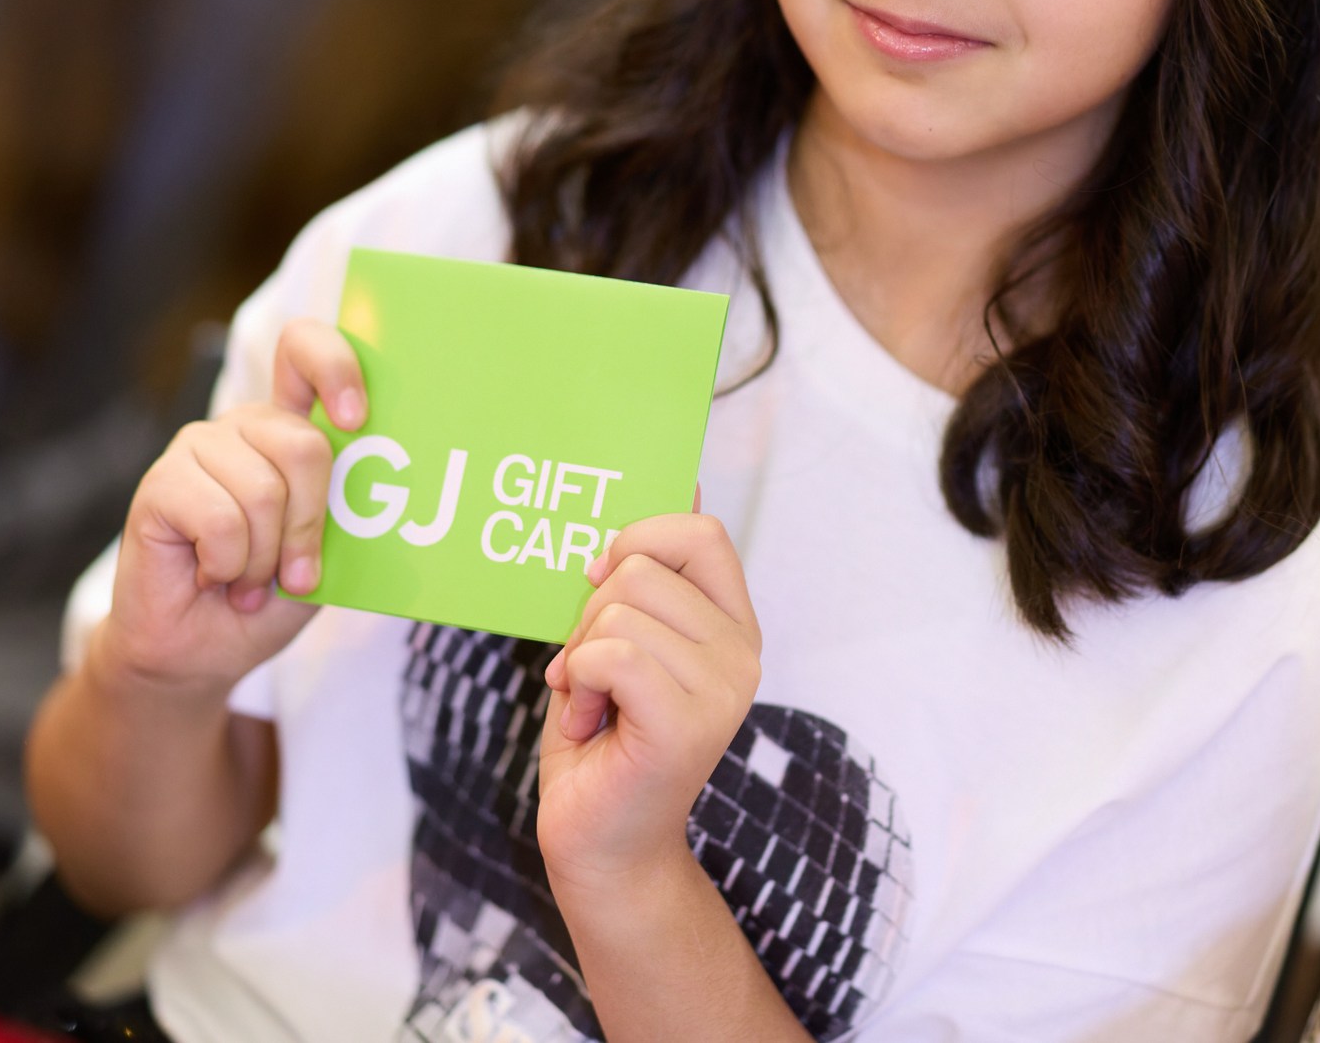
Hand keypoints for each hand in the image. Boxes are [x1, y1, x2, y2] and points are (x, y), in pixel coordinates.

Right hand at [90, 319, 356, 702]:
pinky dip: (228, 564)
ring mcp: (198, 449)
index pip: (305, 352)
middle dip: (308, 526)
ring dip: (263, 559)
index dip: (335, 367)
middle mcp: (243, 428)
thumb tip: (381, 488)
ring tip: (243, 580)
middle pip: (304, 445)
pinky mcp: (161, 483)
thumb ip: (344, 516)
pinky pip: (221, 519)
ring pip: (264, 491)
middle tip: (292, 572)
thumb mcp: (325, 561)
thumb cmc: (264, 601)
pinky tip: (209, 575)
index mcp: (287, 431)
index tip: (355, 419)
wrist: (198, 653)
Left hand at [536, 513, 761, 894]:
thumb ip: (647, 574)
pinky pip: (612, 654)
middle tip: (588, 671)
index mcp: (731, 625)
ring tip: (589, 705)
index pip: (701, 531)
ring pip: (620, 610)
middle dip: (589, 613)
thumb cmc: (602, 740)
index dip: (638, 540)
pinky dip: (579, 682)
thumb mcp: (620, 640)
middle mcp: (740, 653)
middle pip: (644, 566)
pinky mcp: (688, 724)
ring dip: (579, 658)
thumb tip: (687, 474)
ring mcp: (722, 690)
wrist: (600, 845)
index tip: (600, 584)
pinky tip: (586, 722)